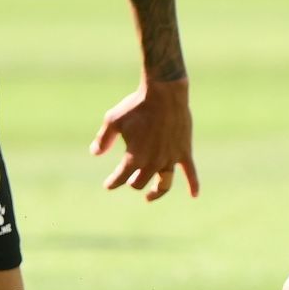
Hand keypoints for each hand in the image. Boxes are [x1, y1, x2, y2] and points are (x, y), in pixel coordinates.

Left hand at [92, 77, 198, 201]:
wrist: (164, 93)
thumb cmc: (137, 105)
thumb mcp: (113, 120)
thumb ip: (103, 139)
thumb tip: (95, 153)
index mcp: (134, 157)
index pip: (120, 178)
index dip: (113, 183)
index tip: (108, 185)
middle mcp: (152, 163)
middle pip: (140, 183)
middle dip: (132, 183)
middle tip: (129, 180)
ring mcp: (170, 159)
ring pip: (164, 184)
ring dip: (156, 192)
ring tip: (149, 196)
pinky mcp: (184, 152)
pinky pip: (191, 173)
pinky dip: (193, 185)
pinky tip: (194, 195)